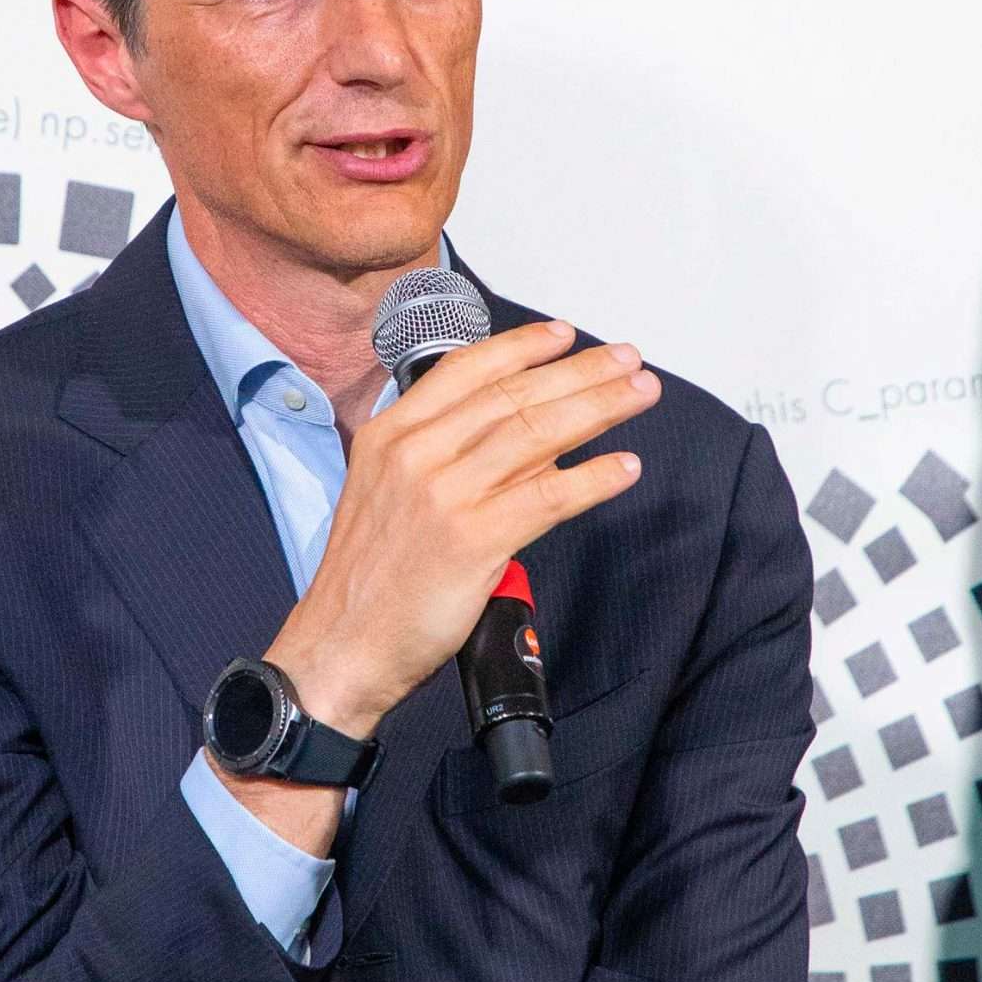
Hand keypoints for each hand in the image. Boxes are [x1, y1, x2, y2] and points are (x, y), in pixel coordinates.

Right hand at [273, 323, 656, 736]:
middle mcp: (414, 455)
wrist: (341, 645)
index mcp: (390, 436)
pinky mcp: (470, 540)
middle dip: (580, 372)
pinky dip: (592, 479)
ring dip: (598, 408)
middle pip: (512, 395)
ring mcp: (442, 495)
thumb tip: (527, 438)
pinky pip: (547, 497)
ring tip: (639, 394)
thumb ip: (448, 457)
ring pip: (535, 435)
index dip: (523, 347)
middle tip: (626, 360)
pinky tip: (623, 468)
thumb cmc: (370, 580)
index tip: (565, 335)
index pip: (466, 371)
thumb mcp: (390, 494)